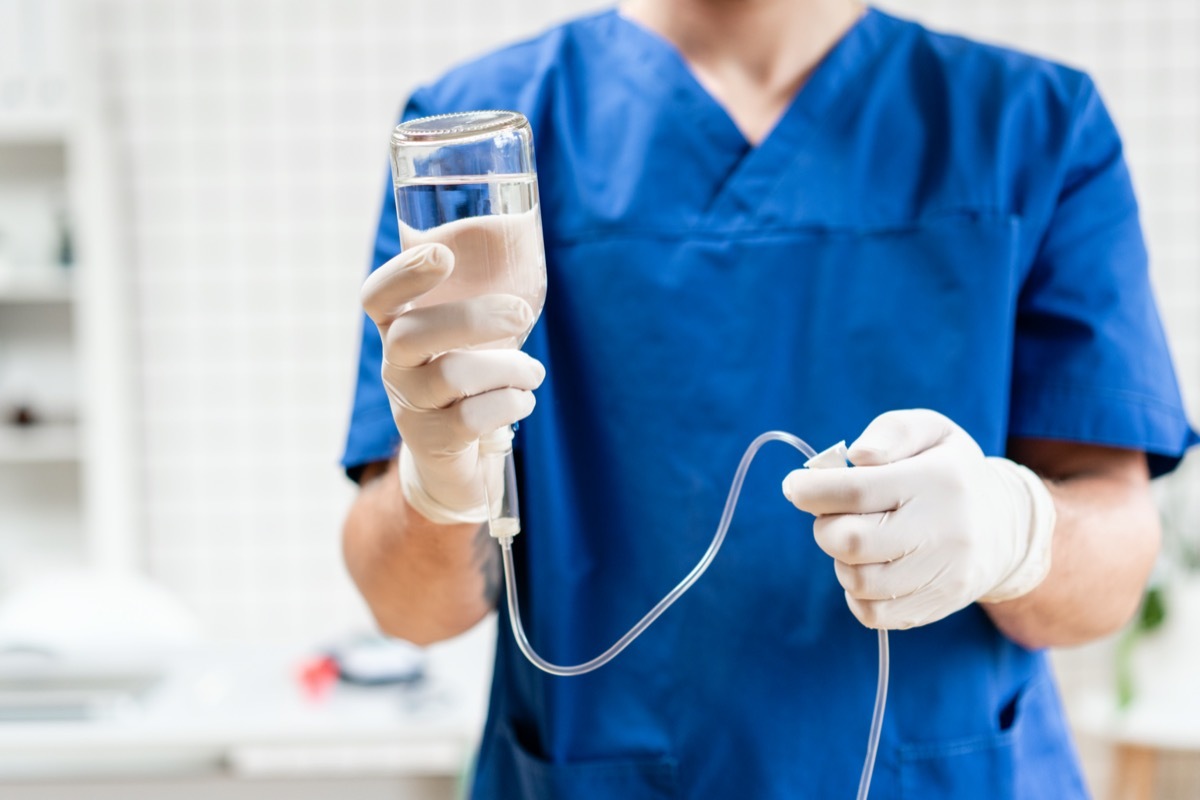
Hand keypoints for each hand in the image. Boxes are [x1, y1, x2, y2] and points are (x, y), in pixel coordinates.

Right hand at [361, 242, 544, 524]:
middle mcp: (395, 366)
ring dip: (509, 368)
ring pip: (452, 375)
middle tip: (521, 313)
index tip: (442, 255)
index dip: (402, 274)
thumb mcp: (468, 340)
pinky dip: (511, 403)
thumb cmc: (470, 383)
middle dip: (473, 318)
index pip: (378, 297)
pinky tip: (521, 401)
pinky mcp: (433, 442)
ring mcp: (409, 406)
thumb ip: (480, 296)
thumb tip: (521, 232)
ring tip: (532, 373)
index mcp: (399, 329)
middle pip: (411, 334)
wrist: (456, 463)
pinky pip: (473, 417)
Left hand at [782, 409, 1055, 629]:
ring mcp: (943, 575)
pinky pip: (872, 613)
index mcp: (939, 480)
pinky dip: (856, 592)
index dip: (812, 490)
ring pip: (858, 581)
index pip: (858, 491)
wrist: (1005, 528)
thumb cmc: (949, 471)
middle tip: (831, 513)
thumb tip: (856, 455)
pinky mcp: (937, 606)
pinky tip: (870, 566)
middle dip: (824, 526)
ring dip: (841, 558)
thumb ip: (891, 432)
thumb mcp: (930, 432)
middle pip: (851, 542)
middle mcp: (945, 531)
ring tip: (858, 537)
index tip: (795, 486)